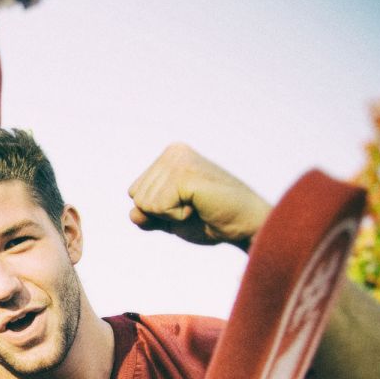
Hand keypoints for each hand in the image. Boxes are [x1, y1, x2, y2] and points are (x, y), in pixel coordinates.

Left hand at [128, 143, 271, 248]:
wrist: (246, 225)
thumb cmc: (211, 220)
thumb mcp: (169, 219)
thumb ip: (146, 215)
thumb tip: (133, 213)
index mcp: (169, 156)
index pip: (134, 192)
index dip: (156, 211)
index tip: (186, 205)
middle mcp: (173, 152)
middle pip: (136, 196)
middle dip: (161, 213)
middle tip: (194, 207)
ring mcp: (178, 160)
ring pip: (143, 203)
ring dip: (170, 215)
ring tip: (198, 206)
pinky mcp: (184, 174)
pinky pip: (156, 208)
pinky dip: (176, 217)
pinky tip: (199, 207)